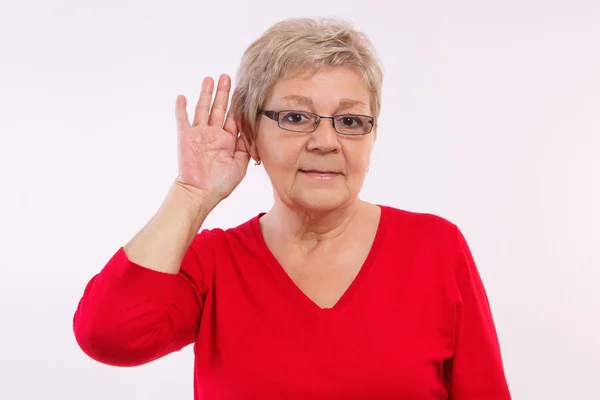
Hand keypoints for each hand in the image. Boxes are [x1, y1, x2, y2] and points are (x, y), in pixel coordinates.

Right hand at [174, 74, 250, 203]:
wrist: (200, 193)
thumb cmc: (221, 183)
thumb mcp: (240, 164)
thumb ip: (246, 146)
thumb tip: (252, 130)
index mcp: (228, 140)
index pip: (234, 118)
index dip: (238, 104)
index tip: (243, 90)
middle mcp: (214, 134)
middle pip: (219, 108)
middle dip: (224, 92)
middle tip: (227, 77)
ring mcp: (199, 134)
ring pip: (203, 109)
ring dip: (206, 94)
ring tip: (209, 79)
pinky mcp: (186, 137)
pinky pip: (182, 120)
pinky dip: (181, 109)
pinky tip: (182, 96)